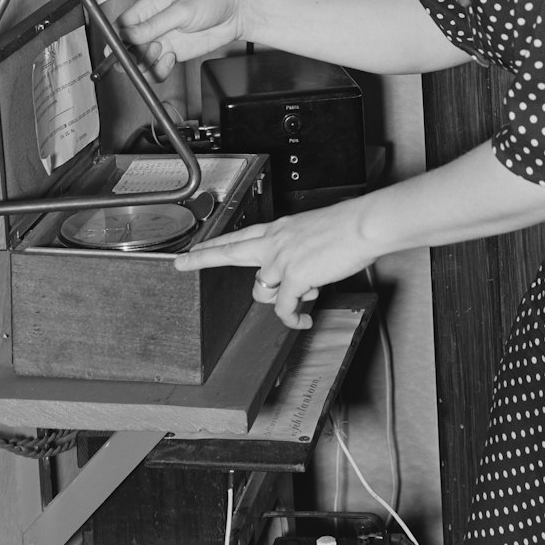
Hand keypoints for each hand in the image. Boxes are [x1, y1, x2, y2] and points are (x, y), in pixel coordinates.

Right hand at [117, 0, 248, 79]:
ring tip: (163, 52)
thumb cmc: (211, 0)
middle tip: (141, 57)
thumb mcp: (180, 10)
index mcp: (148, 8)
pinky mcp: (173, 55)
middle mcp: (152, 26)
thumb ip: (153, 24)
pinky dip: (160, 70)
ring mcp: (162, 41)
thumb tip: (127, 33)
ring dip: (146, 64)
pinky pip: (156, 69)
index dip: (115, 40)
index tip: (114, 52)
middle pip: (126, 47)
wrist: (235, 14)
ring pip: (140, 61)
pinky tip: (172, 60)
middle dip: (130, 56)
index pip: (121, 25)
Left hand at [173, 196, 375, 329]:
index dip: (216, 241)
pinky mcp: (295, 276)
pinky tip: (304, 319)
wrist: (364, 225)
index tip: (197, 245)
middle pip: (229, 250)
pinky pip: (286, 307)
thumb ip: (300, 255)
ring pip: (262, 290)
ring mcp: (282, 258)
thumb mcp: (315, 234)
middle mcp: (276, 241)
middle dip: (201, 257)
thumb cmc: (348, 228)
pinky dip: (294, 317)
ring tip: (302, 302)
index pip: (240, 234)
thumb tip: (302, 283)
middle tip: (180, 262)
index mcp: (280, 229)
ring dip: (279, 301)